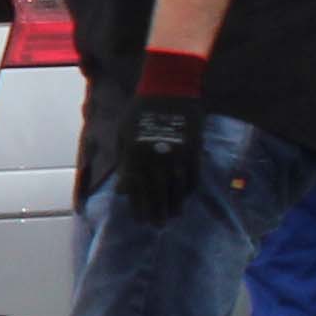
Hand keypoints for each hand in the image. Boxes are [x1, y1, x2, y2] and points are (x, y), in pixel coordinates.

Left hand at [112, 92, 204, 224]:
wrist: (170, 88)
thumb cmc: (140, 110)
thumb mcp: (123, 133)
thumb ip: (124, 162)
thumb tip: (122, 189)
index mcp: (135, 153)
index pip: (136, 187)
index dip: (138, 205)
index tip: (139, 219)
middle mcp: (156, 157)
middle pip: (156, 191)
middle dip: (156, 211)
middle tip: (157, 226)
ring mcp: (177, 154)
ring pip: (176, 187)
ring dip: (174, 204)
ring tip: (173, 217)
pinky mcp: (194, 149)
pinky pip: (193, 175)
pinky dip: (189, 188)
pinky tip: (186, 198)